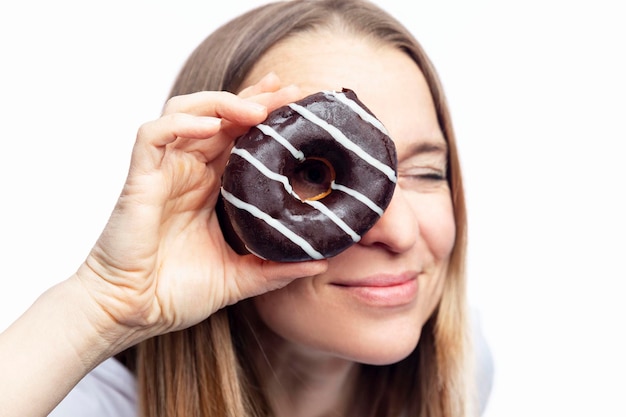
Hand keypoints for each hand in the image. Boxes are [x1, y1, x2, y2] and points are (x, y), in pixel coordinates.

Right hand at [75, 73, 327, 347]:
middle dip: (253, 98)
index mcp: (210, 187)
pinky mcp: (140, 178)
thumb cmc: (175, 293)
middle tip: (287, 91)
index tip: (296, 104)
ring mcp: (164, 171)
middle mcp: (188, 171)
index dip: (263, 115)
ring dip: (221, 103)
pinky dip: (180, 124)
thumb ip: (276, 268)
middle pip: (219, 115)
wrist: (133, 312)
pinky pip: (153, 135)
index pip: (239, 136)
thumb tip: (320, 260)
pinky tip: (211, 126)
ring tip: (257, 110)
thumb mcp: (238, 277)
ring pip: (186, 111)